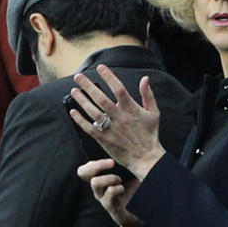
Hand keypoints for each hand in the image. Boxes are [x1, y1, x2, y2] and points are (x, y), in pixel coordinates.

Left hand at [68, 65, 165, 179]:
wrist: (146, 159)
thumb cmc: (150, 135)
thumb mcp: (154, 113)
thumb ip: (148, 95)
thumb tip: (145, 78)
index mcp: (132, 109)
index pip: (119, 89)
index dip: (109, 77)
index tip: (100, 68)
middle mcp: (120, 118)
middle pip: (102, 99)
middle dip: (89, 86)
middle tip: (78, 77)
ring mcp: (112, 129)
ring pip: (94, 113)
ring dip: (82, 101)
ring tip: (73, 91)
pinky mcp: (105, 140)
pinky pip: (90, 129)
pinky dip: (80, 120)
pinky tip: (73, 111)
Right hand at [77, 158, 142, 226]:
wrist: (143, 212)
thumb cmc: (137, 188)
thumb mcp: (132, 172)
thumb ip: (126, 161)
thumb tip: (125, 143)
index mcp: (101, 177)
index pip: (86, 167)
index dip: (92, 161)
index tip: (109, 156)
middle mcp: (99, 187)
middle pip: (83, 172)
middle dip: (97, 165)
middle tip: (113, 162)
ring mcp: (104, 198)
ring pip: (95, 183)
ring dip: (108, 178)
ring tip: (120, 179)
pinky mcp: (112, 208)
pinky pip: (108, 197)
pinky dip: (116, 189)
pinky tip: (123, 188)